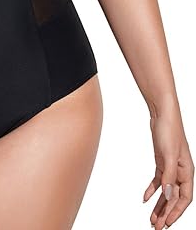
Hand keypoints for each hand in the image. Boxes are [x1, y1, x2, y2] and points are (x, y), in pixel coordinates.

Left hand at [143, 112, 193, 228]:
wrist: (162, 114)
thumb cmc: (169, 131)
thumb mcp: (168, 154)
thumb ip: (168, 175)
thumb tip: (167, 194)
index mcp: (187, 172)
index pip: (184, 199)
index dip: (176, 212)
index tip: (166, 223)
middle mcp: (181, 172)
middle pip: (174, 198)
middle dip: (166, 213)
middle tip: (156, 227)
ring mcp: (171, 168)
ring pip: (165, 192)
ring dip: (159, 205)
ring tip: (151, 218)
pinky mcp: (162, 162)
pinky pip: (158, 181)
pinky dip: (152, 190)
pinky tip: (145, 199)